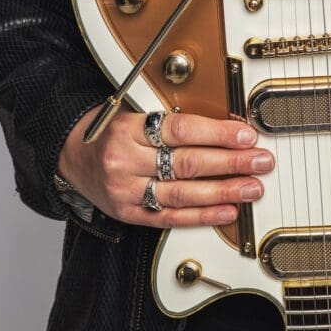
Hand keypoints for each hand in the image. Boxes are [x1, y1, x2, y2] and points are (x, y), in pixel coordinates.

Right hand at [57, 106, 274, 227]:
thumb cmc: (107, 130)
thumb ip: (170, 122)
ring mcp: (127, 191)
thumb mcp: (132, 112)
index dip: (217, 134)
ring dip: (224, 191)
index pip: (181, 130)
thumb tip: (223, 129)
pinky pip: (170, 217)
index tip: (246, 136)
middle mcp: (126, 161)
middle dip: (231, 162)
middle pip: (187, 163)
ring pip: (183, 193)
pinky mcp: (129, 214)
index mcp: (129, 129)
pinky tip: (227, 210)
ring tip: (251, 187)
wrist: (70, 155)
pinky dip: (202, 216)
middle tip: (260, 161)